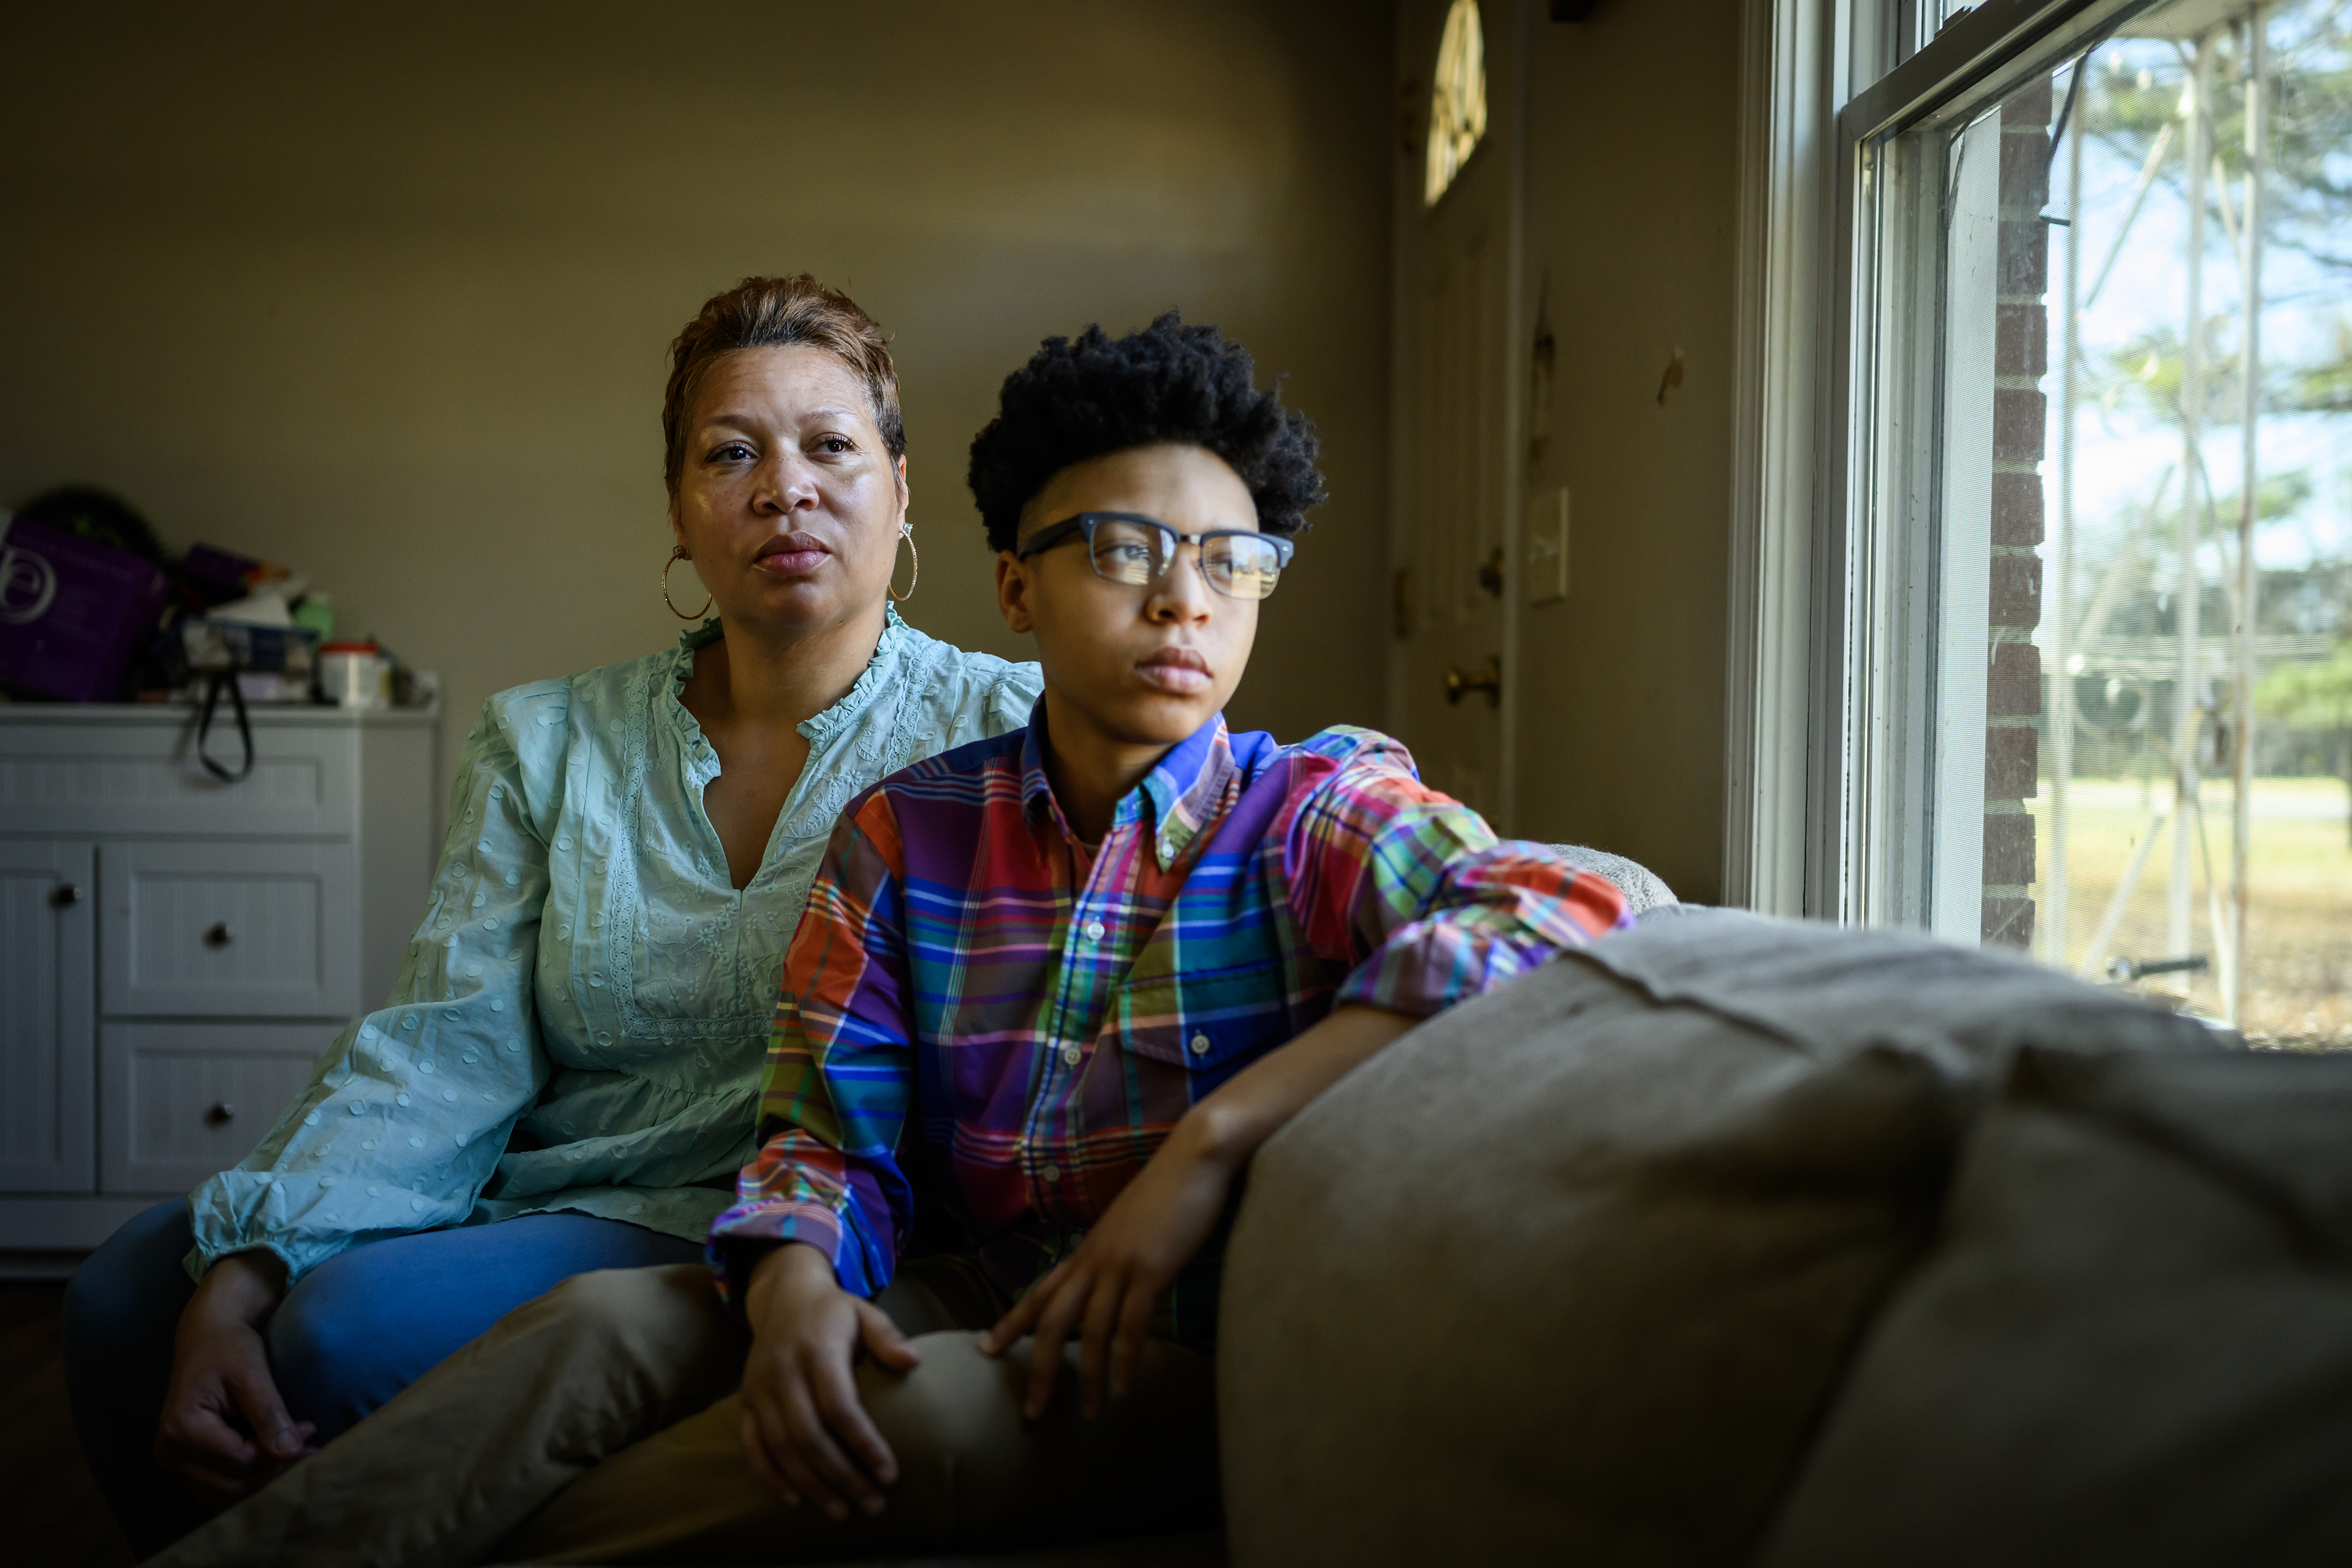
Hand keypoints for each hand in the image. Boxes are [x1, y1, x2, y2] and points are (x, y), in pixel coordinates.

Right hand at [155, 1252, 316, 1507]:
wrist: (207, 1336)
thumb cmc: (228, 1347)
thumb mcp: (252, 1372)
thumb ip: (269, 1413)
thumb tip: (291, 1451)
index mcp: (181, 1428)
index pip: (240, 1460)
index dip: (280, 1451)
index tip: (310, 1430)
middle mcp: (168, 1452)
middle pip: (231, 1485)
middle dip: (275, 1471)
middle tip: (311, 1450)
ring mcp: (172, 1461)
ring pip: (224, 1494)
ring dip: (263, 1481)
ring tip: (297, 1457)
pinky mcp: (183, 1464)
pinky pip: (217, 1489)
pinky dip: (248, 1482)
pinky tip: (274, 1462)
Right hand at [739, 1242, 920, 1520]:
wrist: (783, 1297)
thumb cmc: (833, 1312)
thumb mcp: (865, 1313)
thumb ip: (888, 1337)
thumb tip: (914, 1361)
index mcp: (817, 1350)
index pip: (840, 1407)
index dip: (865, 1444)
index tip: (889, 1474)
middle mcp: (783, 1372)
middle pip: (810, 1436)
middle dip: (842, 1476)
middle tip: (872, 1504)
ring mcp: (759, 1389)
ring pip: (782, 1448)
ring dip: (811, 1485)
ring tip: (842, 1511)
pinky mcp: (745, 1401)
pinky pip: (752, 1446)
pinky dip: (770, 1476)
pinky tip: (795, 1500)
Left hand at [980, 1113, 1235, 1419]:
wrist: (1196, 1154)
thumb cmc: (1173, 1187)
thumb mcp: (1134, 1224)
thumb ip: (1120, 1253)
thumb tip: (1119, 1279)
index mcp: (1090, 1249)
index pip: (1041, 1290)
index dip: (1012, 1321)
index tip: (986, 1348)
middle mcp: (1095, 1259)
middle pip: (1053, 1321)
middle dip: (1039, 1369)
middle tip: (1032, 1413)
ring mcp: (1120, 1264)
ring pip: (1091, 1331)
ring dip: (1089, 1377)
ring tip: (1091, 1413)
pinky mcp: (1150, 1269)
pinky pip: (1131, 1325)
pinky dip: (1126, 1360)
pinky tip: (1126, 1387)